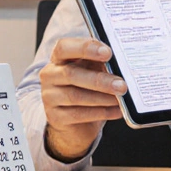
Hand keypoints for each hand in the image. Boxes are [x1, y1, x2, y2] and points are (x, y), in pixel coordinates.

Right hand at [38, 38, 125, 161]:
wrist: (73, 122)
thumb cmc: (86, 89)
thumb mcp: (92, 71)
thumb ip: (101, 65)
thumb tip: (120, 65)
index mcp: (59, 59)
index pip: (64, 48)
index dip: (85, 48)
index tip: (108, 53)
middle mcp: (50, 76)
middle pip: (70, 74)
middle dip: (99, 80)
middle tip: (122, 85)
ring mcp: (49, 97)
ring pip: (75, 96)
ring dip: (102, 98)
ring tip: (120, 99)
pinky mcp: (55, 117)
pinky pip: (78, 115)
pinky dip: (101, 112)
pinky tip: (116, 111)